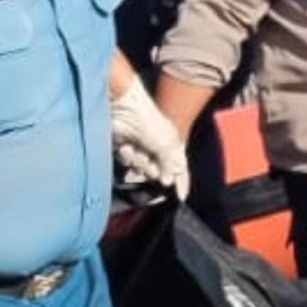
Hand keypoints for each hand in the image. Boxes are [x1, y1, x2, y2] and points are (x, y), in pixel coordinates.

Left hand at [111, 80, 189, 197]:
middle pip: (158, 173)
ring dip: (138, 163)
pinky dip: (127, 157)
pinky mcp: (127, 149)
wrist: (124, 110)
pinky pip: (128, 164)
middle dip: (152, 170)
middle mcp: (158, 149)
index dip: (181, 182)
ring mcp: (142, 150)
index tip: (181, 197)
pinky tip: (125, 147)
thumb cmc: (150, 123)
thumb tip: (168, 181)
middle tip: (149, 162)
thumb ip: (170, 165)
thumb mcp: (166, 145)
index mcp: (172, 146)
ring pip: (141, 170)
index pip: (180, 169)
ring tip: (134, 151)